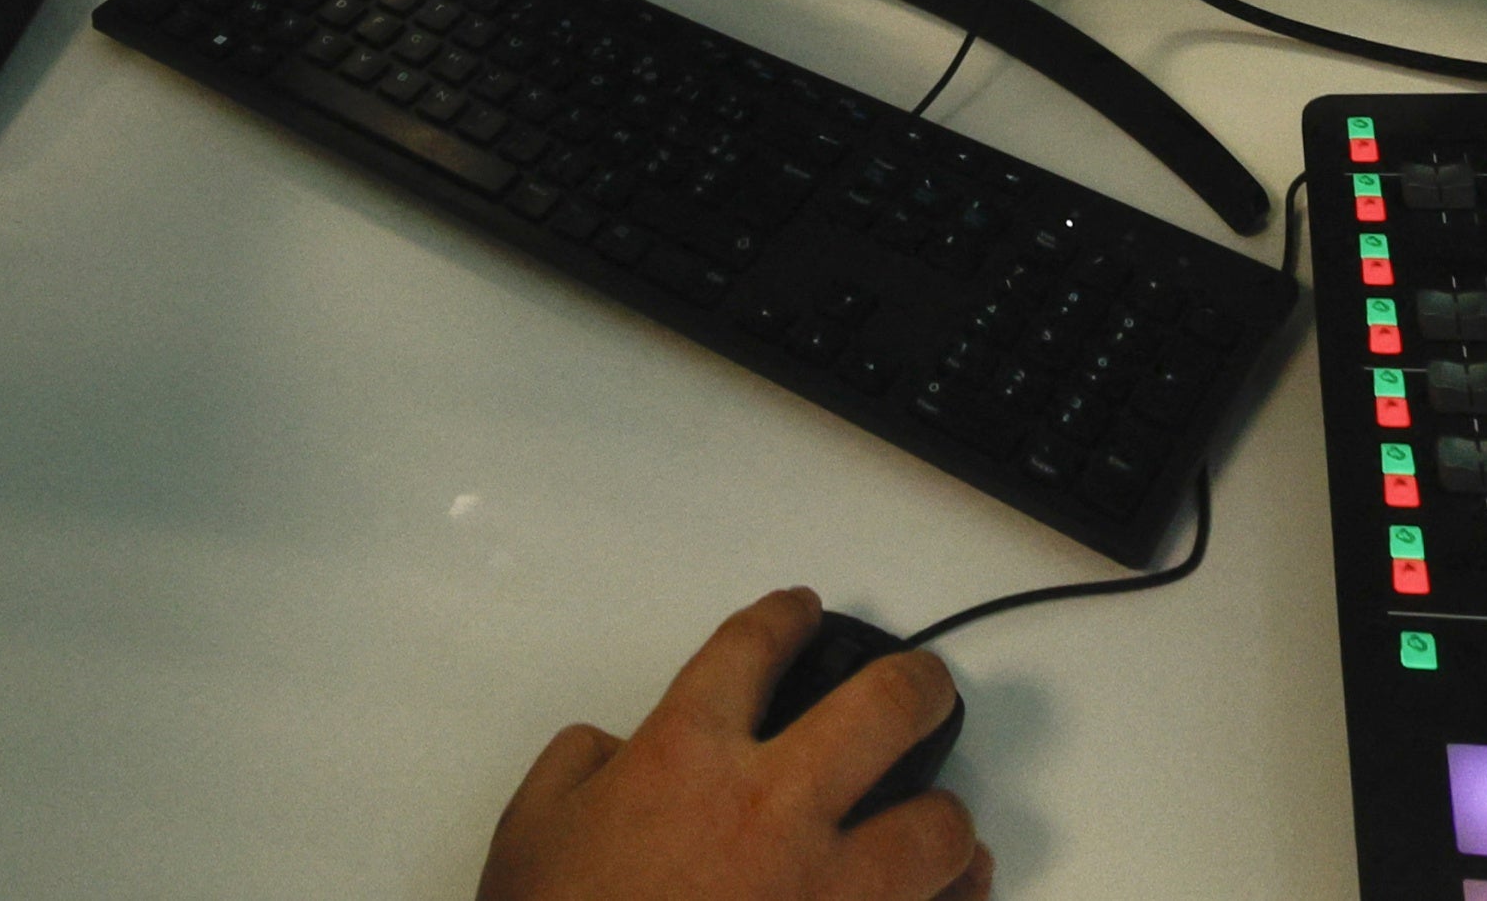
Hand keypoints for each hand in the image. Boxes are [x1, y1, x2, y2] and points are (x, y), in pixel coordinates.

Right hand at [477, 590, 986, 900]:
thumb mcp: (532, 825)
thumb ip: (579, 763)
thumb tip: (614, 752)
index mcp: (687, 756)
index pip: (750, 649)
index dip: (783, 618)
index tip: (799, 613)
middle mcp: (771, 808)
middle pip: (882, 709)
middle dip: (916, 685)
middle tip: (921, 688)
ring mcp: (821, 892)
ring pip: (934, 831)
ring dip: (943, 818)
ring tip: (938, 816)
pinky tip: (954, 889)